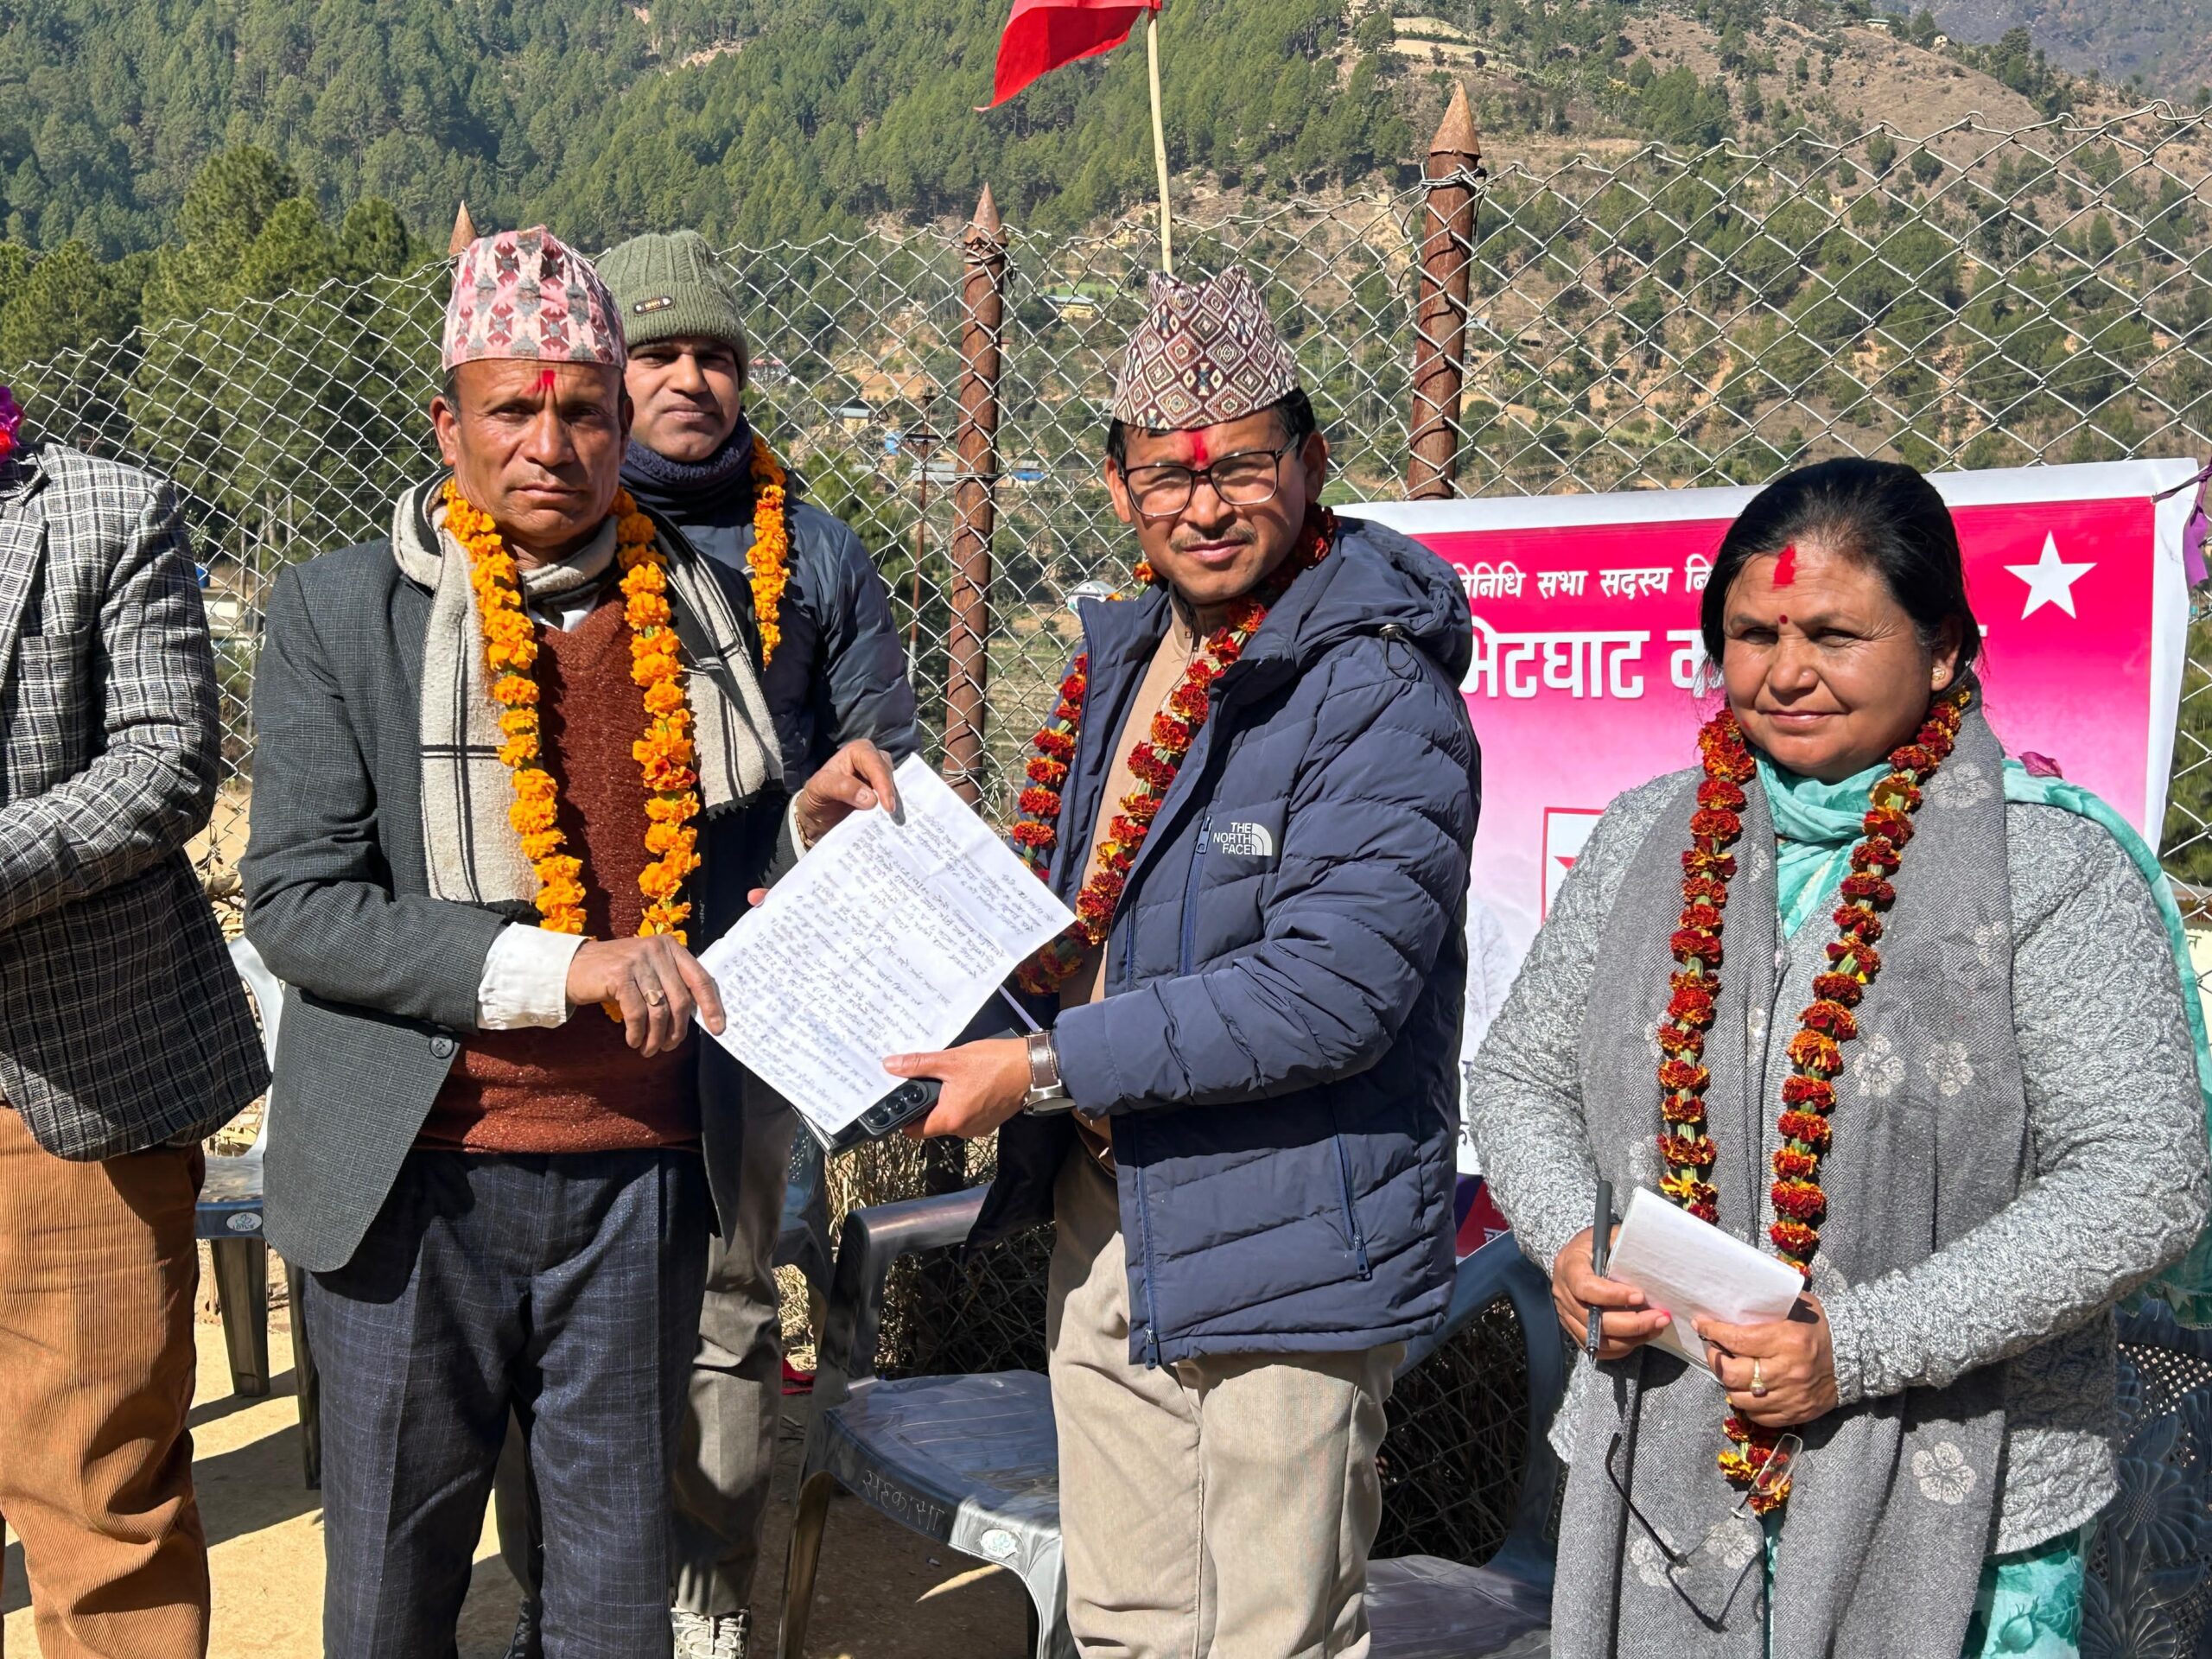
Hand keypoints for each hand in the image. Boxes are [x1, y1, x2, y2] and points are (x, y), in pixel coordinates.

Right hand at [565, 936, 725, 1056]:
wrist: (573, 966)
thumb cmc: (617, 974)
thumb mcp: (649, 969)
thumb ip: (672, 983)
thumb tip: (699, 1015)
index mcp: (671, 947)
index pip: (701, 978)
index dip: (712, 1006)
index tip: (718, 1029)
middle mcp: (657, 950)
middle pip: (680, 1000)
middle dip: (677, 1030)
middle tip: (669, 1046)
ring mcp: (638, 961)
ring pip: (659, 1010)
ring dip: (656, 1037)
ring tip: (649, 1049)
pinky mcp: (619, 975)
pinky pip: (637, 1014)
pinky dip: (637, 1033)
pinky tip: (633, 1040)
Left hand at [795, 739, 898, 848]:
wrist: (817, 816)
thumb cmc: (816, 796)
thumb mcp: (820, 789)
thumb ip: (842, 788)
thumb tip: (871, 799)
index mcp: (856, 752)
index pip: (875, 763)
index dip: (883, 783)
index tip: (887, 806)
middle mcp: (872, 760)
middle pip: (889, 773)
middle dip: (890, 792)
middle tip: (891, 814)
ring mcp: (879, 777)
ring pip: (895, 785)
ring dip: (895, 801)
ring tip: (894, 818)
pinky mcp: (883, 793)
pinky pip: (894, 797)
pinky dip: (894, 807)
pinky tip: (893, 819)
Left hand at [882, 1038, 1030, 1139]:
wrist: (1034, 1069)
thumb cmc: (996, 1065)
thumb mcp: (952, 1060)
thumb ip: (918, 1064)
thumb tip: (892, 1065)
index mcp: (950, 1119)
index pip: (914, 1130)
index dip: (904, 1117)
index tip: (903, 1101)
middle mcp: (963, 1130)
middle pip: (933, 1122)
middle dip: (929, 1103)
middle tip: (931, 1079)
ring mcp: (978, 1127)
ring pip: (952, 1117)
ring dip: (949, 1101)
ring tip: (954, 1078)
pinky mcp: (990, 1121)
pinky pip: (968, 1115)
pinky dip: (965, 1102)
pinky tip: (971, 1083)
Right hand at [1553, 1226, 1672, 1360]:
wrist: (1580, 1253)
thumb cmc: (1599, 1244)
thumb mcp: (1610, 1236)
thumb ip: (1626, 1246)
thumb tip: (1654, 1261)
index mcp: (1569, 1265)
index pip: (1585, 1286)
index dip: (1612, 1295)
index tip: (1640, 1296)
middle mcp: (1563, 1292)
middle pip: (1593, 1319)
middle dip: (1631, 1323)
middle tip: (1659, 1317)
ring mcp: (1566, 1313)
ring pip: (1597, 1339)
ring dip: (1631, 1338)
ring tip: (1656, 1327)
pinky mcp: (1574, 1328)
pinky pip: (1597, 1348)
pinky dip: (1621, 1348)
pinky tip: (1640, 1337)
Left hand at [1698, 1295, 1838, 1428]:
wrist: (1857, 1356)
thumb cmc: (1820, 1326)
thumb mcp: (1796, 1306)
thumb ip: (1765, 1305)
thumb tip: (1730, 1304)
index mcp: (1787, 1340)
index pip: (1737, 1340)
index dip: (1713, 1332)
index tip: (1702, 1324)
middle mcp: (1787, 1371)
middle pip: (1732, 1374)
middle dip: (1716, 1360)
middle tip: (1714, 1349)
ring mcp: (1792, 1397)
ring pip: (1740, 1399)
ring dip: (1728, 1384)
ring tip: (1728, 1370)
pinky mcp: (1796, 1414)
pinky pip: (1759, 1417)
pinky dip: (1746, 1404)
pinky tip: (1746, 1390)